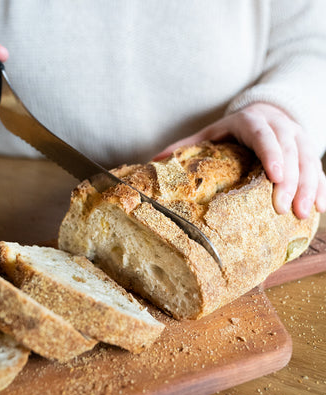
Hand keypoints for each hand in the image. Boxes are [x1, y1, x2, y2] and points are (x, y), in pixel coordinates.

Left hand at [154, 103, 325, 219]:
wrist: (268, 110)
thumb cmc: (235, 128)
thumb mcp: (212, 132)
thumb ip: (188, 145)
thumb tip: (154, 159)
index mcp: (253, 122)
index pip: (264, 137)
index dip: (272, 155)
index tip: (275, 176)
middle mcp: (281, 127)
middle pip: (291, 153)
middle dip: (291, 181)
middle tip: (285, 208)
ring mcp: (298, 139)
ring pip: (310, 161)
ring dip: (310, 188)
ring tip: (304, 214)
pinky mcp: (309, 152)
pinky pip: (320, 170)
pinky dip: (322, 188)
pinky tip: (322, 208)